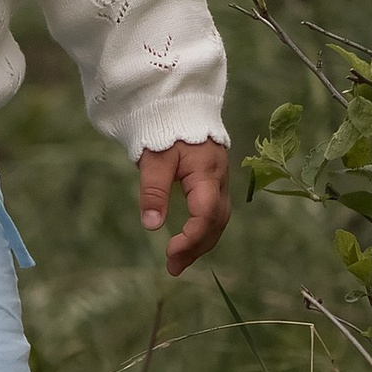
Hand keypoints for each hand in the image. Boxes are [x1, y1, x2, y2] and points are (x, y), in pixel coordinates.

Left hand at [138, 138, 230, 276]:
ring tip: (178, 261)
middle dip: (196, 247)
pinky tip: (187, 240)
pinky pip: (214, 211)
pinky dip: (202, 230)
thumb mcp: (154, 158)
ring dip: (200, 242)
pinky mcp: (214, 181)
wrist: (178, 103)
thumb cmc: (165, 128)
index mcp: (207, 172)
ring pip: (217, 219)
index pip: (206, 214)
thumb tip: (151, 225)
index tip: (169, 253)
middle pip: (216, 222)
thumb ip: (153, 190)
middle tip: (172, 267)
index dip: (191, 238)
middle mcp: (219, 179)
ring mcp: (219, 180)